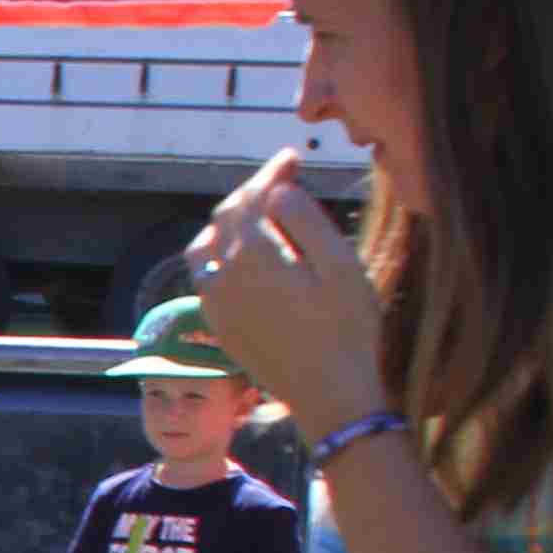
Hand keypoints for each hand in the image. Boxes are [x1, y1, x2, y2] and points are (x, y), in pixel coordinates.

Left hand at [185, 151, 384, 434]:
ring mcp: (215, 303)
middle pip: (226, 217)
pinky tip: (244, 253)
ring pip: (206, 245)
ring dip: (229, 221)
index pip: (252, 197)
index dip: (271, 173)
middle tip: (282, 179)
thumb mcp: (340, 265)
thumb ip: (305, 220)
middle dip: (252, 193)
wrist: (329, 394)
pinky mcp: (219, 325)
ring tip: (260, 211)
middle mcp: (223, 276)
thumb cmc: (347, 328)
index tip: (292, 158)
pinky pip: (205, 276)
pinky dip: (220, 252)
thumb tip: (277, 191)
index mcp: (253, 255)